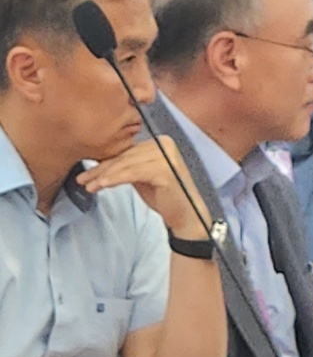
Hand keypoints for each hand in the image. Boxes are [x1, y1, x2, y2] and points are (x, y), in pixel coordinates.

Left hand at [76, 136, 210, 239]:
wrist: (185, 213)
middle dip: (101, 170)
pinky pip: (133, 173)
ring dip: (105, 176)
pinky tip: (102, 185)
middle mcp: (165, 145)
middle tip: (82, 180)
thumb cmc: (163, 195)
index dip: (105, 163)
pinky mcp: (165, 170)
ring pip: (127, 164)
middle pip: (126, 157)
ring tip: (89, 186)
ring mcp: (167, 156)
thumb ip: (127, 166)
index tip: (87, 173)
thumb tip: (99, 164)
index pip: (127, 151)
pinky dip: (115, 179)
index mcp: (161, 142)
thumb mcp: (141, 176)